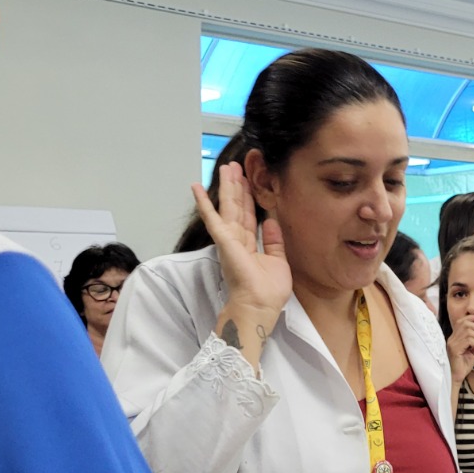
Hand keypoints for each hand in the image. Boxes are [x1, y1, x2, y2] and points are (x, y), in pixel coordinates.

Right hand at [193, 162, 291, 322]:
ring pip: (228, 207)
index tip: (249, 181)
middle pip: (236, 207)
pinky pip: (212, 218)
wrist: (259, 306)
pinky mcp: (224, 240)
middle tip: (236, 166)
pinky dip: (204, 202)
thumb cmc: (268, 291)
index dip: (249, 198)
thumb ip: (273, 241)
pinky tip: (196, 187)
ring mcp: (228, 239)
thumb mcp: (277, 261)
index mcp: (248, 246)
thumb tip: (271, 221)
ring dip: (227, 186)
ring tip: (227, 167)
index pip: (248, 217)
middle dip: (237, 187)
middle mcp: (236, 240)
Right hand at [445, 315, 473, 383]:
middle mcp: (452, 339)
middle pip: (466, 324)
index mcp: (455, 338)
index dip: (471, 317)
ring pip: (468, 332)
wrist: (456, 378)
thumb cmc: (463, 366)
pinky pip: (469, 340)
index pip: (461, 322)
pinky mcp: (454, 349)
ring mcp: (452, 344)